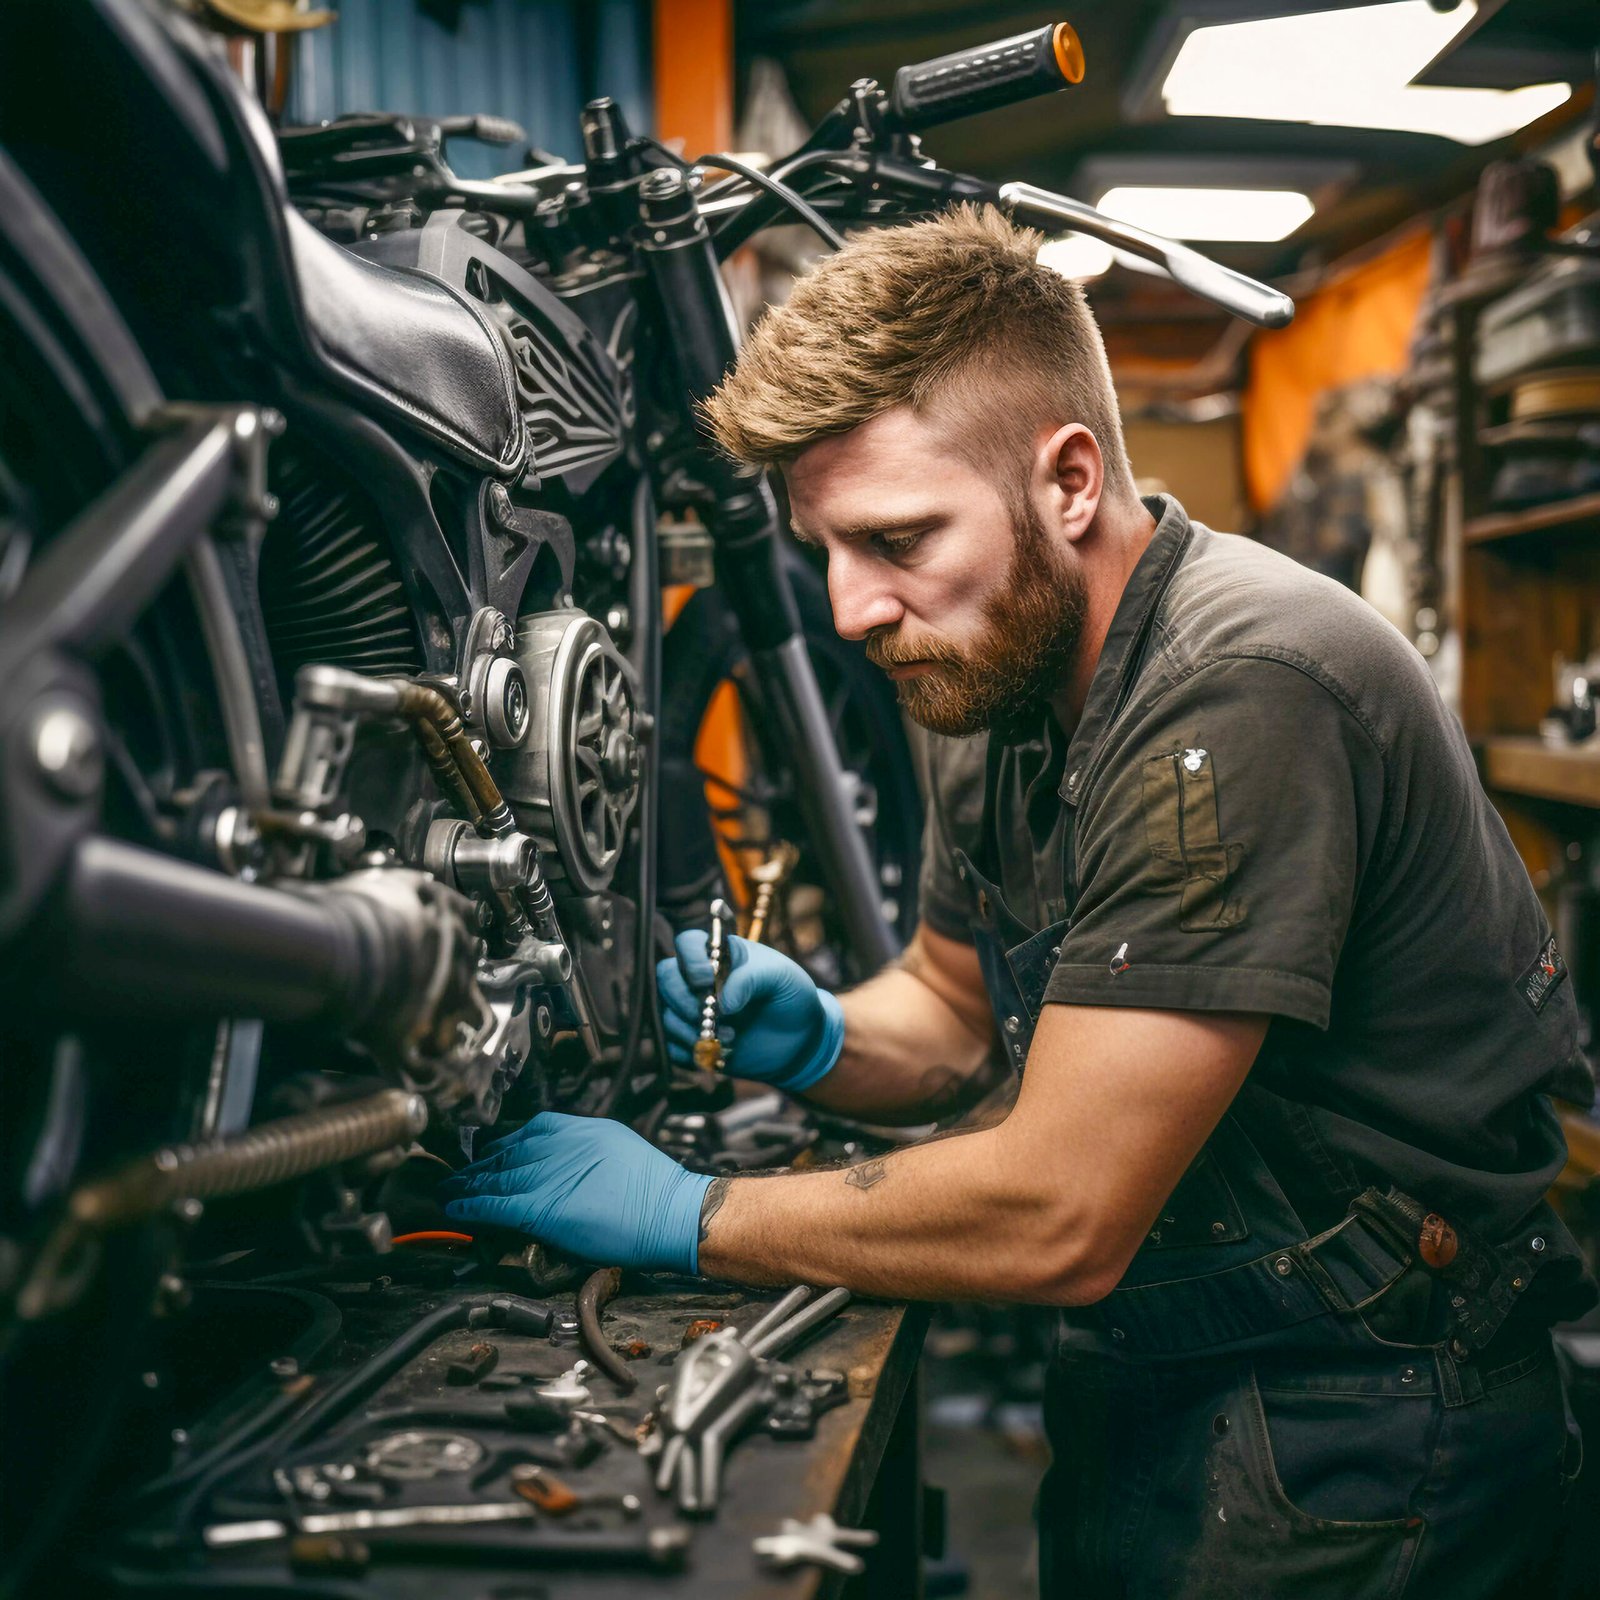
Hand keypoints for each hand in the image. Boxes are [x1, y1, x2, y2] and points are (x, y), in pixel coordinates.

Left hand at [438, 1113, 713, 1273]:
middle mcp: (561, 1144)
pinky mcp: (542, 1206)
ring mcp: (549, 1174)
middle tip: (459, 1171)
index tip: (491, 1151)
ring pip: (496, 1176)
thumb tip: (568, 1168)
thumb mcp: (619, 1151)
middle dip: (481, 1163)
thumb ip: (587, 1153)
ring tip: (447, 1189)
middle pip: (508, 1152)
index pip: (531, 1130)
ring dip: (467, 1183)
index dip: (505, 1144)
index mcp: (581, 1129)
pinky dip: (470, 1205)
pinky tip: (455, 1207)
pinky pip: (495, 1203)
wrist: (673, 1211)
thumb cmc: (656, 1191)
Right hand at [656, 932, 843, 1092]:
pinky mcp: (691, 1041)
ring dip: (691, 1029)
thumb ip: (752, 978)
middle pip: (666, 977)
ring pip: (665, 1013)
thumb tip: (722, 1002)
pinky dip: (690, 1051)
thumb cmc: (791, 997)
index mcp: (719, 954)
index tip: (707, 979)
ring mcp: (692, 1010)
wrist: (800, 1040)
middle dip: (684, 998)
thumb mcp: (782, 978)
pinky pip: (671, 1046)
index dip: (689, 959)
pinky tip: (720, 1052)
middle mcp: (698, 979)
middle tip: (713, 1015)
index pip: (686, 943)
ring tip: (729, 1037)